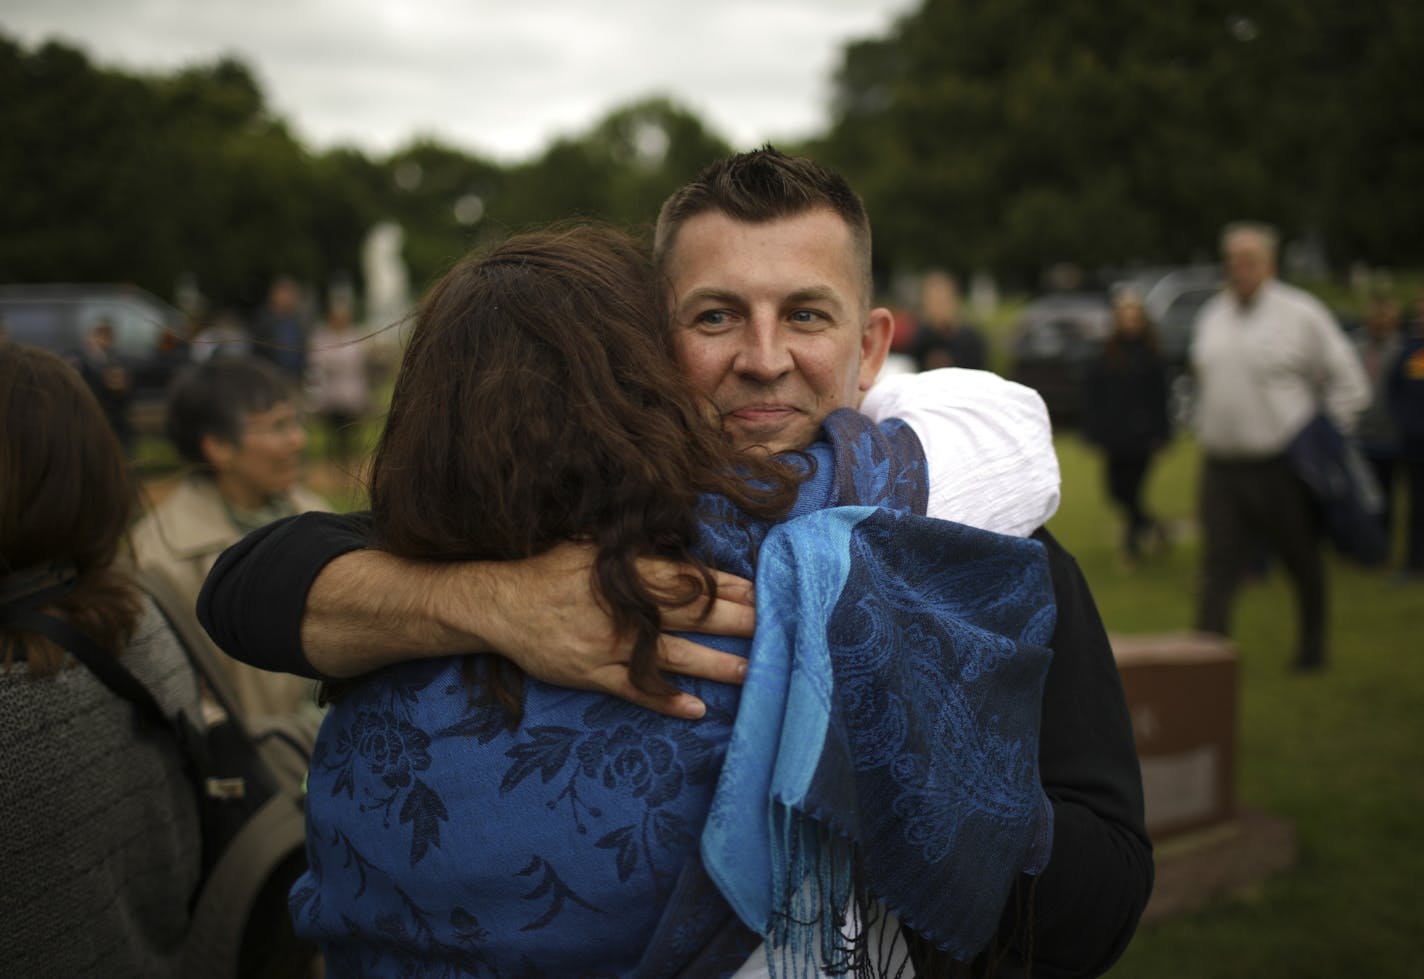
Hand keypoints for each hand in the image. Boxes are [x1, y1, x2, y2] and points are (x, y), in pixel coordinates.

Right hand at [468, 541, 754, 719]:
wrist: (498, 604)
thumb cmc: (546, 572)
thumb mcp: (589, 546)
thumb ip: (632, 549)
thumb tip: (675, 542)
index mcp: (625, 574)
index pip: (688, 579)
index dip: (727, 586)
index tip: (762, 591)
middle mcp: (623, 609)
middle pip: (691, 615)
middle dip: (736, 621)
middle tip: (775, 627)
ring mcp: (609, 644)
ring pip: (672, 656)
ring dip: (714, 665)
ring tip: (751, 672)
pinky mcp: (592, 674)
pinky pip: (635, 691)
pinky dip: (666, 701)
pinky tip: (696, 710)